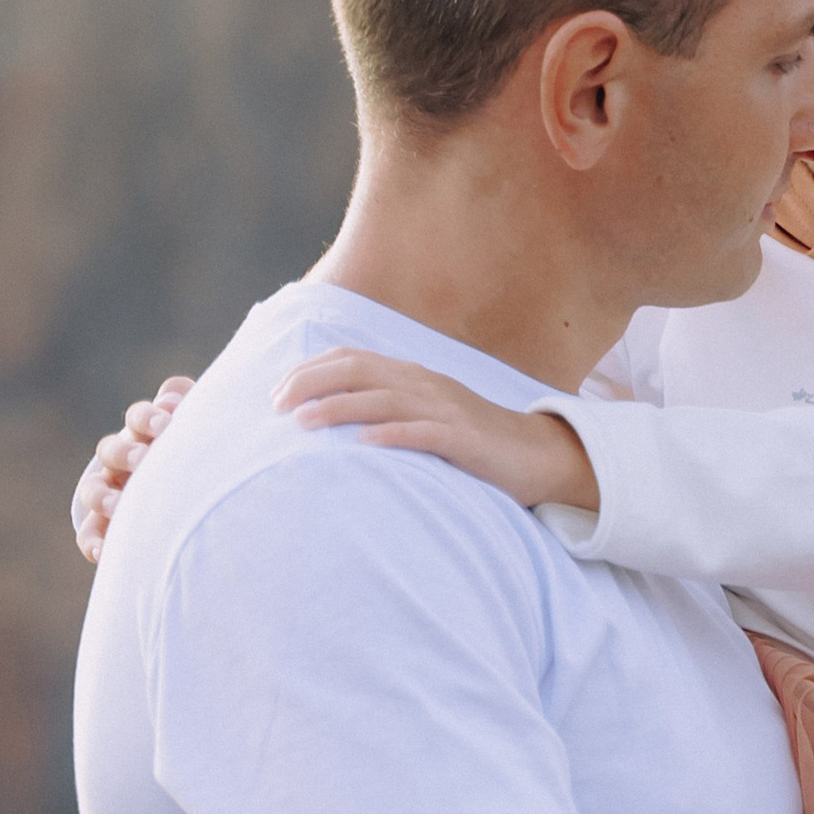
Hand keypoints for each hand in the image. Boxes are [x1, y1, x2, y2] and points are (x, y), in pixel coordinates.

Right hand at [71, 376, 193, 560]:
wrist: (198, 505)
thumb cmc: (202, 458)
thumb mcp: (204, 433)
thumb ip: (194, 409)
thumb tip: (176, 397)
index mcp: (146, 434)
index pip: (139, 418)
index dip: (149, 417)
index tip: (169, 420)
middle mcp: (124, 461)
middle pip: (111, 449)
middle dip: (125, 453)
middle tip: (143, 459)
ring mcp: (112, 493)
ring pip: (93, 489)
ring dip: (102, 495)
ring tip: (117, 505)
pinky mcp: (107, 526)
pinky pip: (91, 533)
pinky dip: (93, 541)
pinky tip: (104, 552)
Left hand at [272, 350, 599, 510]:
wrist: (538, 455)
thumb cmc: (475, 442)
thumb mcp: (428, 415)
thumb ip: (389, 408)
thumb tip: (336, 417)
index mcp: (414, 375)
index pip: (352, 358)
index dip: (310, 369)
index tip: (275, 392)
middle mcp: (425, 384)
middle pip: (359, 371)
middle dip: (312, 383)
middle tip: (275, 405)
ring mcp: (446, 410)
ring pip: (384, 399)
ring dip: (339, 408)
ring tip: (303, 422)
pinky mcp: (464, 440)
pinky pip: (424, 433)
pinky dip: (392, 436)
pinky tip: (363, 445)